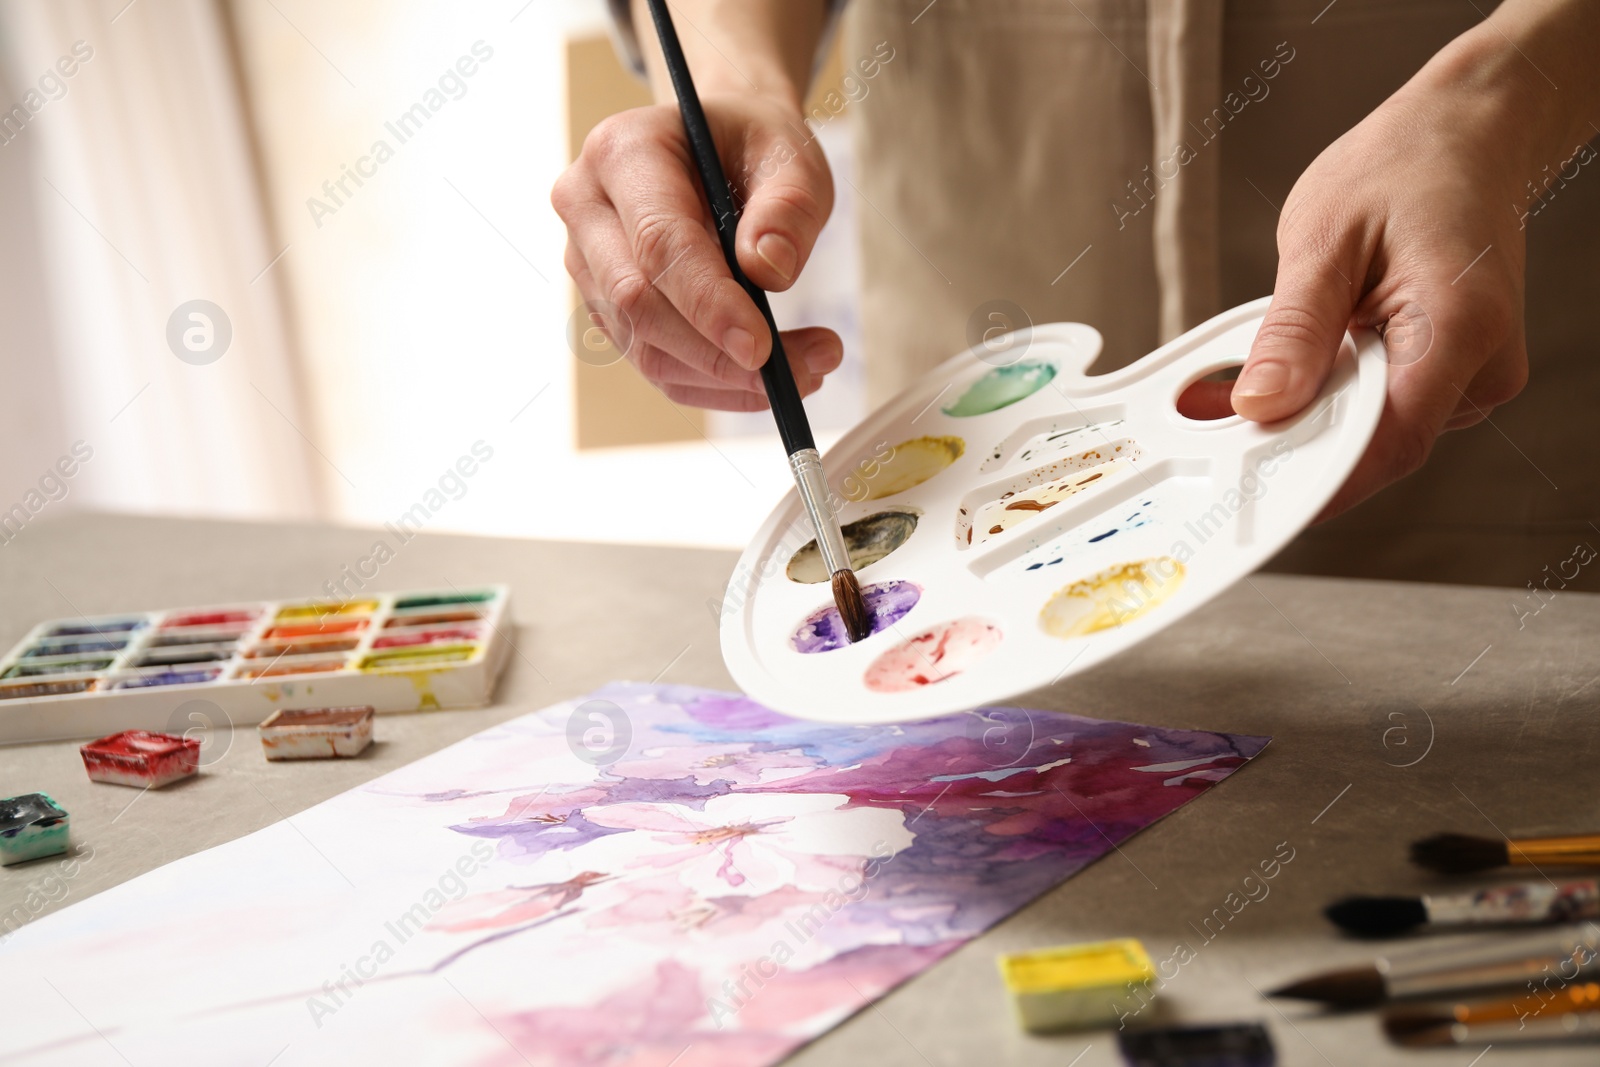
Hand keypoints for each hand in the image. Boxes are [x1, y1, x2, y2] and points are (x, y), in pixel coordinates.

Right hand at [552, 95, 839, 410]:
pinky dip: (713, 384)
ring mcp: (587, 262)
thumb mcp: (790, 155)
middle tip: (808, 370)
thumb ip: (788, 206)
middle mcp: (587, 207)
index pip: (658, 242)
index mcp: (622, 152)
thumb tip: (769, 271)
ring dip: (724, 378)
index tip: (763, 349)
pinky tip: (767, 380)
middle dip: (719, 354)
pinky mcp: (605, 305)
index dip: (708, 303)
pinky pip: (654, 363)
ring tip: (808, 371)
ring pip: (644, 347)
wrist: (717, 147)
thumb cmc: (752, 146)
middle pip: (637, 304)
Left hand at [1212, 34, 1545, 520]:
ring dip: (1310, 417)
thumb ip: (1293, 330)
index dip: (1313, 476)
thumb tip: (1260, 406)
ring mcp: (1473, 376)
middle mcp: (1482, 365)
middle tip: (1214, 427)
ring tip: (1249, 384)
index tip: (1246, 489)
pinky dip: (1331, 397)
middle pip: (1377, 446)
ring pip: (1376, 431)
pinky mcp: (1452, 375)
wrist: (1468, 134)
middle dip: (1294, 443)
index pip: (1387, 442)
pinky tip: (1292, 373)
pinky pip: (1382, 408)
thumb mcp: (1325, 238)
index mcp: (1460, 326)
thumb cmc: (1406, 167)